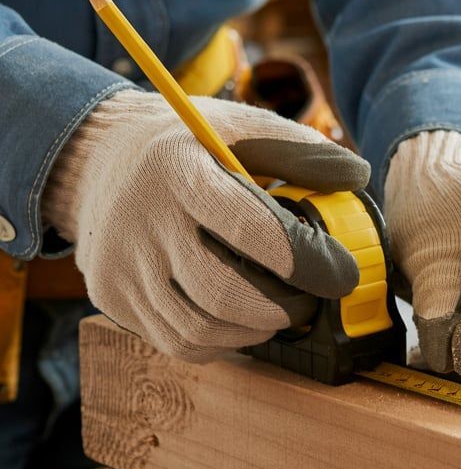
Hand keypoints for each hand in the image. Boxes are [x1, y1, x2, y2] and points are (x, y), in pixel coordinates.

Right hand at [43, 90, 369, 359]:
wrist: (95, 157)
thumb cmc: (184, 144)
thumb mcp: (240, 126)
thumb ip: (300, 149)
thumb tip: (357, 175)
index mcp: (178, 172)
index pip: (252, 230)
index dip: (308, 260)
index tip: (343, 273)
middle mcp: (141, 222)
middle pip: (224, 294)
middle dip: (284, 308)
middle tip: (311, 300)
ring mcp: (121, 267)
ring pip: (199, 329)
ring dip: (255, 330)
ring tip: (280, 310)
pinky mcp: (112, 298)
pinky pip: (176, 342)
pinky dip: (221, 342)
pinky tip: (241, 319)